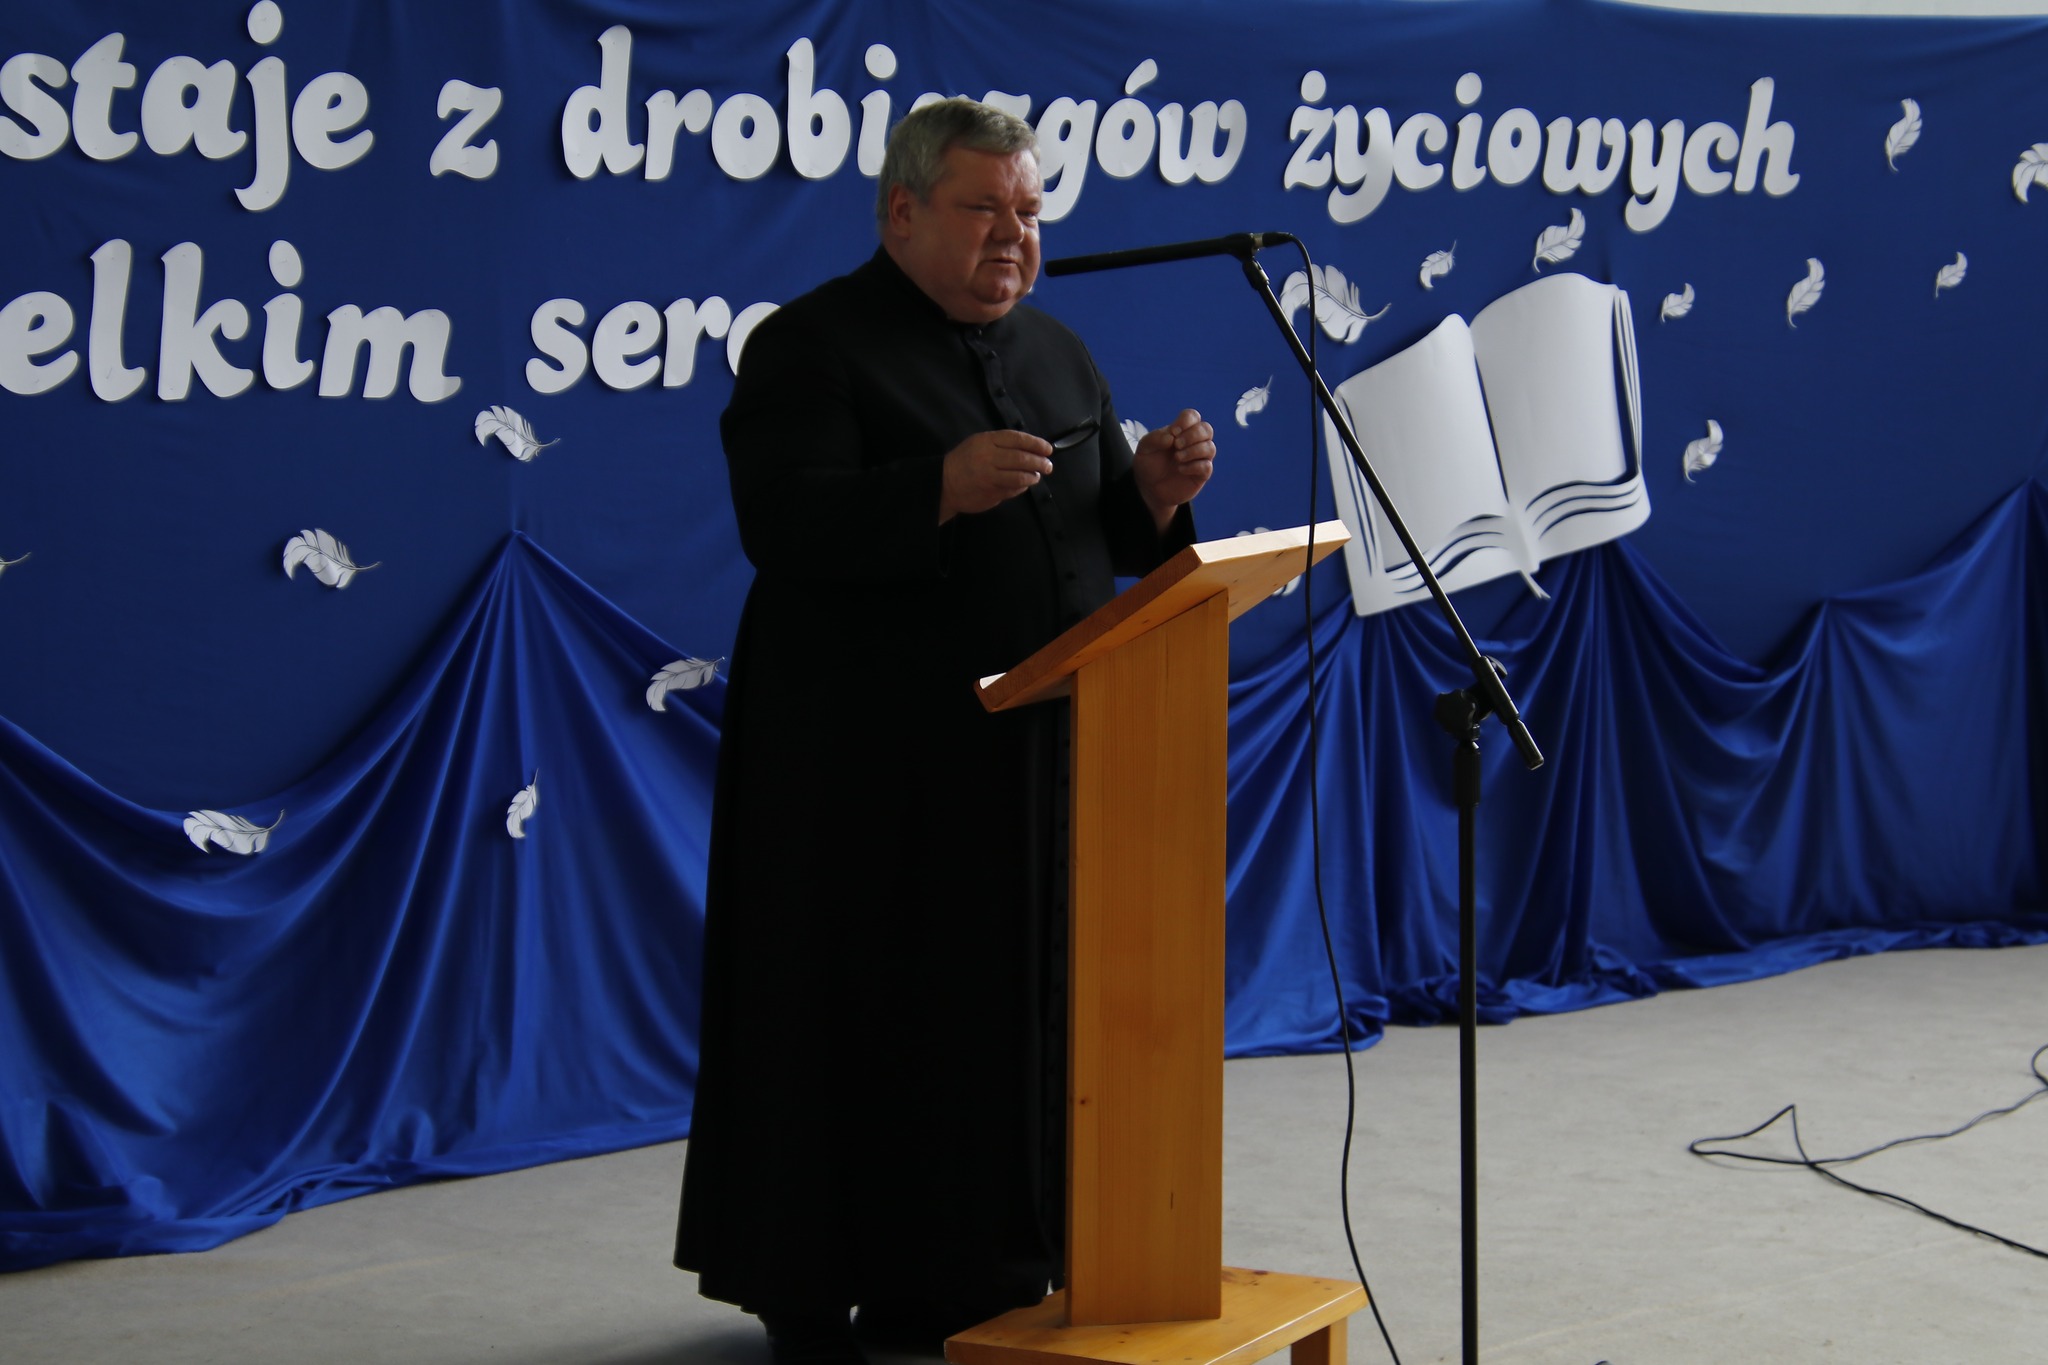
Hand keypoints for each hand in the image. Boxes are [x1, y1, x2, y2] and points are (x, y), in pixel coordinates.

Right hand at [939, 430, 1053, 522]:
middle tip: (1048, 465)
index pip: (1017, 439)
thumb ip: (1001, 443)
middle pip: (1022, 459)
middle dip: (1039, 462)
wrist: (944, 484)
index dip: (1035, 444)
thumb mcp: (978, 443)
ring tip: (1037, 476)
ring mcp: (990, 477)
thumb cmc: (964, 461)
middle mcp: (988, 458)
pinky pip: (1014, 490)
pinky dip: (1022, 487)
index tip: (1047, 449)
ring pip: (1020, 477)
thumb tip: (1030, 447)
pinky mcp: (991, 492)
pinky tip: (1024, 484)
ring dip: (1033, 476)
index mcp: (986, 441)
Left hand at [1133, 409, 1215, 528]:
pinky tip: (1180, 469)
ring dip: (1194, 450)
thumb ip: (1155, 438)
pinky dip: (1193, 466)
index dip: (1186, 421)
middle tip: (1177, 444)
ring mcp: (1199, 458)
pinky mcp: (1201, 475)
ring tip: (1177, 458)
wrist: (1148, 488)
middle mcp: (1193, 442)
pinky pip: (1207, 466)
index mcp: (1180, 431)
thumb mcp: (1144, 448)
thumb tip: (1172, 436)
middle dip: (1193, 435)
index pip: (1192, 416)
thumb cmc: (1148, 464)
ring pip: (1210, 448)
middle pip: (1207, 429)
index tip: (1173, 431)